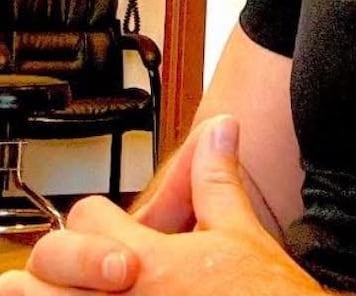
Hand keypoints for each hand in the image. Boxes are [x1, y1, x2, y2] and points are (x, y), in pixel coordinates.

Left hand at [0, 116, 321, 295]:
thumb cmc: (259, 295)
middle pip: (45, 267)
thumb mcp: (240, 233)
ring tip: (70, 292)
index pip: (88, 218)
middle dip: (58, 263)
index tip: (113, 230)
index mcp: (148, 261)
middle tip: (74, 270)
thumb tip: (219, 127)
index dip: (101, 217)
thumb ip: (217, 181)